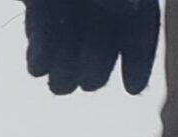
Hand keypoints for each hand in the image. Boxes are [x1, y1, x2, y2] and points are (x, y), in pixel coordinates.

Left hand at [24, 0, 160, 95]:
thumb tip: (126, 9)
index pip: (141, 29)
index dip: (139, 60)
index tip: (130, 88)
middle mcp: (100, 3)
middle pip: (104, 43)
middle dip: (96, 68)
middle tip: (87, 83)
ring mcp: (69, 6)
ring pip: (71, 47)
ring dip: (65, 70)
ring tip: (59, 84)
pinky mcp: (40, 7)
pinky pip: (43, 37)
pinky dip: (39, 55)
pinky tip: (36, 67)